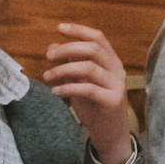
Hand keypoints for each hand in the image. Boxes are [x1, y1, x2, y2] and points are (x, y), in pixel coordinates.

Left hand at [39, 22, 134, 163]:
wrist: (110, 135)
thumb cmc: (94, 107)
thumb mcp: (78, 82)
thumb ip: (68, 65)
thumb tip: (52, 47)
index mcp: (111, 62)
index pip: (98, 38)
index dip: (79, 30)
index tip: (59, 28)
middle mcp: (117, 70)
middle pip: (93, 49)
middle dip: (68, 48)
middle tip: (48, 56)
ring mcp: (117, 85)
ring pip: (89, 67)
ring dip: (64, 69)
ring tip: (47, 76)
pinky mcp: (113, 101)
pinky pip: (88, 89)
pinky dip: (69, 87)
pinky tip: (56, 91)